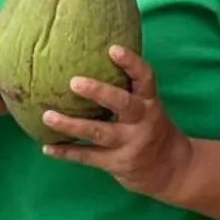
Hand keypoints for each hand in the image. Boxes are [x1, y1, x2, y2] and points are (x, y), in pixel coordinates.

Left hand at [42, 47, 193, 199]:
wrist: (172, 170)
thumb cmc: (150, 128)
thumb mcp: (147, 107)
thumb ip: (126, 88)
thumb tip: (87, 58)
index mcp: (149, 102)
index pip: (145, 78)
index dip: (131, 63)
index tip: (113, 49)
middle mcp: (142, 121)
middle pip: (122, 104)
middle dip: (99, 92)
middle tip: (74, 82)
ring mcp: (131, 144)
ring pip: (98, 132)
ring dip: (70, 125)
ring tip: (47, 116)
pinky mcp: (118, 163)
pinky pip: (88, 157)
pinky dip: (66, 152)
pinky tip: (47, 147)